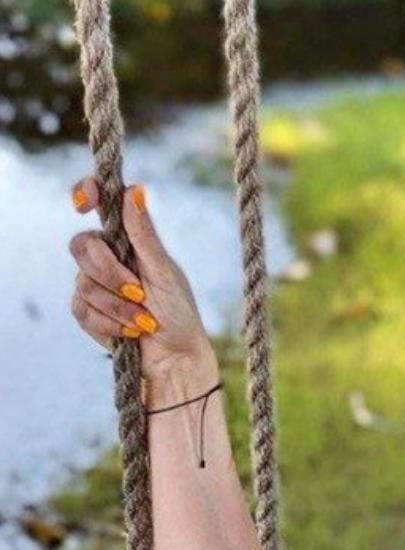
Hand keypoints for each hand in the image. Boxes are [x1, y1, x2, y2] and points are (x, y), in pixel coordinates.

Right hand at [68, 178, 212, 392]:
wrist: (174, 360)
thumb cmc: (178, 314)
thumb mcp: (165, 272)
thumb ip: (145, 235)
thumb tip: (135, 189)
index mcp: (127, 239)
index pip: (98, 204)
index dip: (85, 193)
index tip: (84, 203)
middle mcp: (107, 256)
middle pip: (83, 246)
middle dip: (110, 273)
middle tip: (139, 293)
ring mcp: (94, 283)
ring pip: (83, 282)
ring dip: (117, 306)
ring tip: (144, 320)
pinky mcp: (87, 311)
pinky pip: (81, 309)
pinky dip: (109, 323)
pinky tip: (131, 331)